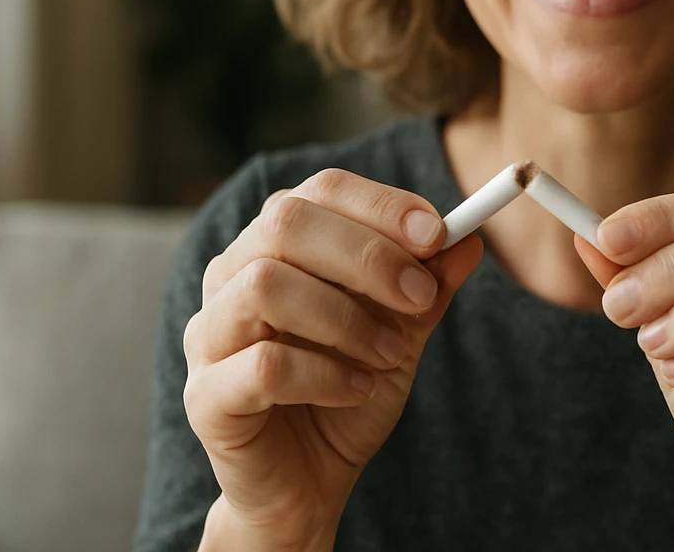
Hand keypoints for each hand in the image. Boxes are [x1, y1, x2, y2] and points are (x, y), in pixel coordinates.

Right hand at [183, 169, 483, 549]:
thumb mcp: (401, 334)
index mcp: (277, 244)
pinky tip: (358, 389)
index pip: (321, 191)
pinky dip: (324, 374)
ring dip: (345, 318)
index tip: (437, 233)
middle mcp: (232, 274)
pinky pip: (262, 365)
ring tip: (391, 354)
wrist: (310, 482)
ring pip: (265, 285)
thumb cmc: (348, 391)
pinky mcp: (205, 395)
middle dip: (366, 255)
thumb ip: (427, 289)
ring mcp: (209, 333)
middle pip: (286, 222)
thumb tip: (469, 241)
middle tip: (420, 297)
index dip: (380, 205)